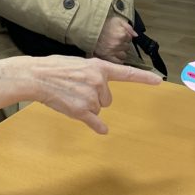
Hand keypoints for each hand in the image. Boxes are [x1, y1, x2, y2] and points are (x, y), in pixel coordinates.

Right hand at [0, 56, 161, 133]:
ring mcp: (90, 97)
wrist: (36, 76)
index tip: (159, 82)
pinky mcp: (81, 111)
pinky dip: (98, 127)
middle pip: (107, 99)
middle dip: (95, 97)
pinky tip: (102, 130)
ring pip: (98, 109)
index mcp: (99, 67)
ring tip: (69, 95)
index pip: (126, 73)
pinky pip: (95, 122)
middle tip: (76, 89)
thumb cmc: (54, 68)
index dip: (143, 78)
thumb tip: (98, 88)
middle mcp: (98, 82)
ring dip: (86, 106)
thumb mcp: (78, 64)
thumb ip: (93, 74)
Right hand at [93, 15, 136, 63]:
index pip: (130, 39)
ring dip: (120, 53)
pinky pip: (118, 62)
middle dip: (123, 45)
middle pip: (127, 48)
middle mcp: (119, 44)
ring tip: (114, 49)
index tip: (120, 37)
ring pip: (124, 55)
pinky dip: (117, 60)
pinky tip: (114, 56)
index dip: (125, 38)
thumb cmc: (103, 25)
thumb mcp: (117, 20)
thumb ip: (128, 27)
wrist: (89, 31)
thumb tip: (136, 35)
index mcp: (123, 34)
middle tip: (116, 42)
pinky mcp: (108, 57)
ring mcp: (114, 51)